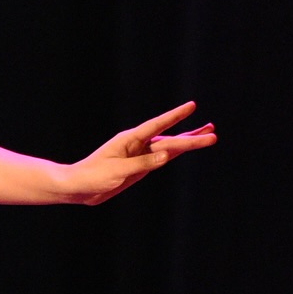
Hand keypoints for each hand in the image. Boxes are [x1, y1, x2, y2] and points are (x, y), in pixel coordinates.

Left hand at [62, 101, 216, 204]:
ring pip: (169, 148)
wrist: (78, 187)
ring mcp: (140, 155)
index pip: (157, 125)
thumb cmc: (92, 176)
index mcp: (129, 139)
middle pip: (169, 139)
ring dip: (188, 142)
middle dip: (191, 137)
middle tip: (214, 133)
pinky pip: (162, 158)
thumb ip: (142, 163)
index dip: (175, 116)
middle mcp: (137, 144)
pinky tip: (186, 147)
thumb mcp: (117, 170)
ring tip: (209, 135)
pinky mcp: (140, 167)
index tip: (192, 106)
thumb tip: (166, 155)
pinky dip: (175, 153)